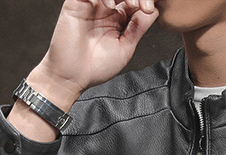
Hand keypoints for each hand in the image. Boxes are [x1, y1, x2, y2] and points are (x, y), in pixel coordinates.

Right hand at [9, 0, 158, 139]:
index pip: (134, 2)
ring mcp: (91, 4)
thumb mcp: (125, 48)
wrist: (72, 76)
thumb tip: (153, 10)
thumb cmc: (95, 68)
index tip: (149, 9)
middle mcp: (105, 9)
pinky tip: (109, 5)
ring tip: (131, 4)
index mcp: (117, 19)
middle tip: (143, 6)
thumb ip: (138, 28)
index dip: (144, 1)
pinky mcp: (76, 2)